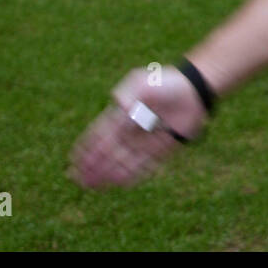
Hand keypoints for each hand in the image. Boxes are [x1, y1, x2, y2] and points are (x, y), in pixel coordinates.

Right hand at [68, 66, 208, 188]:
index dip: (87, 147)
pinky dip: (131, 174)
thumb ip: (128, 92)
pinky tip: (119, 183)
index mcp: (123, 114)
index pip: (100, 133)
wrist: (193, 91)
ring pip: (123, 160)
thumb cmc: (166, 83)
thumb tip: (119, 106)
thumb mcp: (142, 82)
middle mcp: (132, 130)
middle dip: (94, 165)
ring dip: (109, 172)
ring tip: (95, 185)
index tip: (74, 159)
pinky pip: (144, 165)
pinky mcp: (161, 149)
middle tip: (78, 178)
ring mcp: (146, 140)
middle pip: (109, 151)